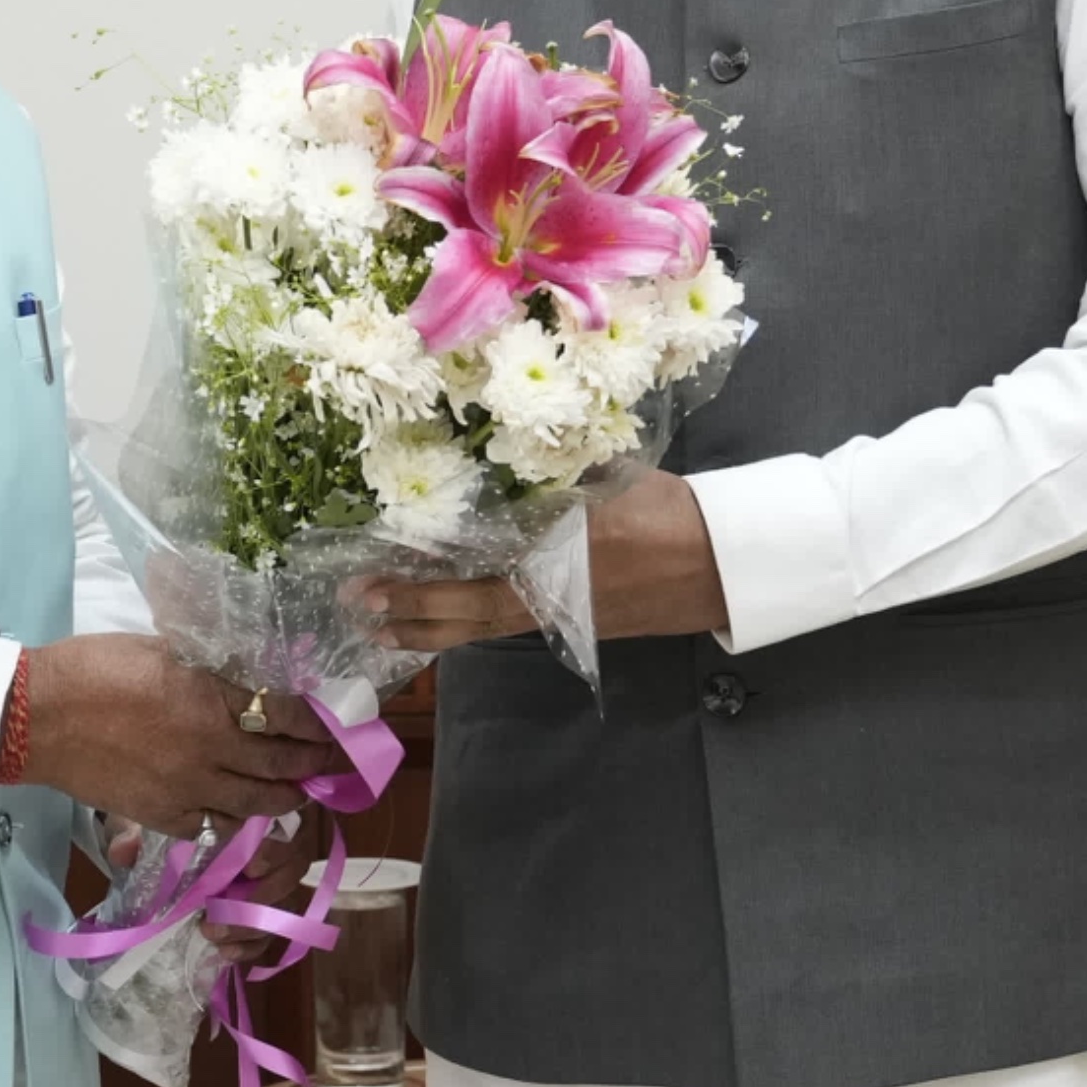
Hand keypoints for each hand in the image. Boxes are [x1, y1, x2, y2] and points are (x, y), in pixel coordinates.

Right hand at [20, 636, 330, 831]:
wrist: (40, 717)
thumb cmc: (95, 668)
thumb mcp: (162, 649)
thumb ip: (207, 669)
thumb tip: (241, 676)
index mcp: (210, 699)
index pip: (281, 713)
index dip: (312, 721)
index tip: (328, 724)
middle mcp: (209, 748)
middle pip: (279, 762)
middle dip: (311, 763)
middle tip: (328, 762)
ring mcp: (187, 788)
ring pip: (256, 803)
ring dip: (286, 798)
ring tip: (300, 793)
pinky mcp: (162, 817)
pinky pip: (214, 827)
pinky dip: (238, 822)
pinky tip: (247, 817)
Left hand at [99, 807, 317, 954]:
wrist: (159, 840)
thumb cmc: (163, 819)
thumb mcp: (145, 820)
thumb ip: (134, 831)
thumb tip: (124, 850)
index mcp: (250, 809)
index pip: (283, 823)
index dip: (274, 849)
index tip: (250, 868)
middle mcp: (273, 840)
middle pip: (295, 866)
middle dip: (263, 895)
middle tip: (219, 912)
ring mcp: (273, 878)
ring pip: (289, 901)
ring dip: (253, 925)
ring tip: (212, 935)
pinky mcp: (264, 912)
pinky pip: (275, 933)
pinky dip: (253, 946)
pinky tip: (225, 953)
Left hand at [351, 473, 733, 651]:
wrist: (727, 564)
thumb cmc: (671, 513)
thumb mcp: (612, 478)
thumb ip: (560, 475)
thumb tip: (514, 456)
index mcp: (553, 562)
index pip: (473, 584)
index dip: (422, 588)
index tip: (376, 579)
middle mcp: (550, 598)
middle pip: (468, 617)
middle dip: (411, 615)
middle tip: (359, 611)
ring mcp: (564, 616)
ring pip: (486, 628)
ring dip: (435, 629)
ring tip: (386, 630)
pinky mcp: (579, 623)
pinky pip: (511, 625)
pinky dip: (471, 624)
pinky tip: (449, 622)